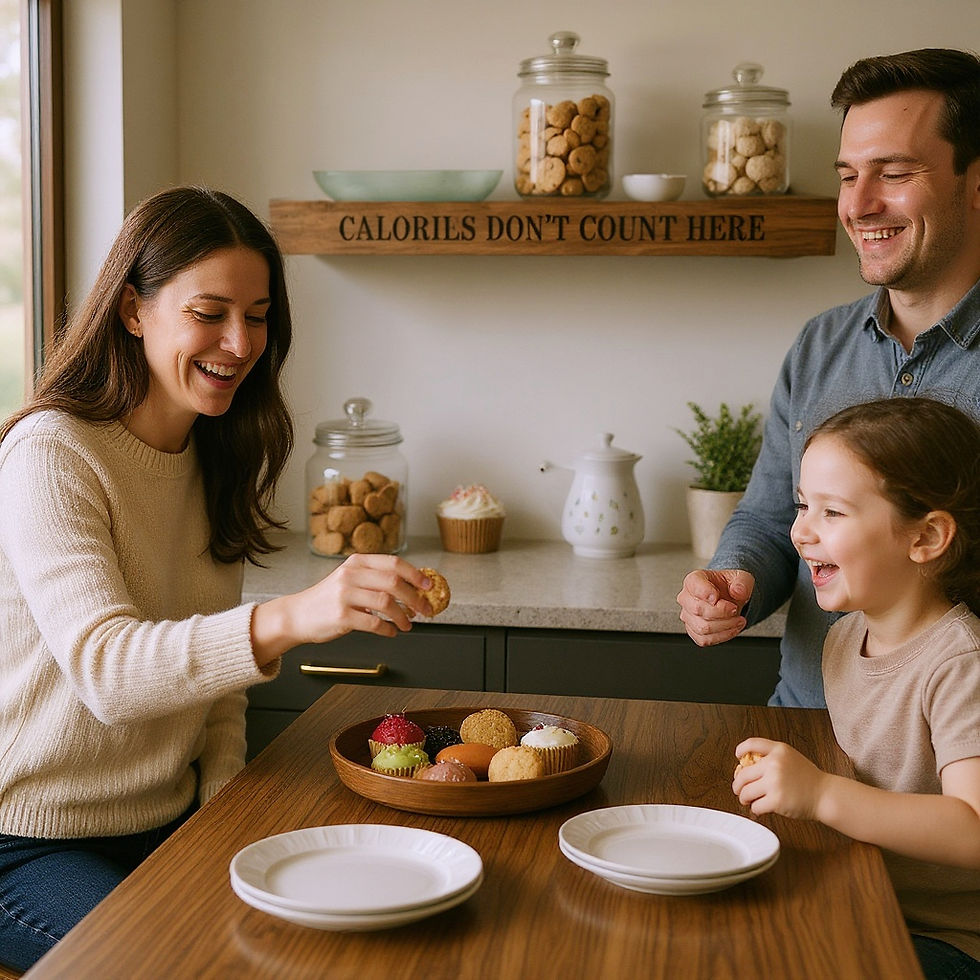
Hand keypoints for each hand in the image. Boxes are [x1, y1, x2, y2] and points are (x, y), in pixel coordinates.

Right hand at [251, 554, 434, 665]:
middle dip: (415, 598)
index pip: (394, 563)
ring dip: (403, 616)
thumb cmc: (328, 599)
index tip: (429, 586)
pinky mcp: (341, 616)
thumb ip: (376, 579)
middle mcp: (350, 574)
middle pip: (394, 582)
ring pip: (386, 602)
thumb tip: (413, 588)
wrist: (297, 615)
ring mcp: (344, 595)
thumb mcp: (350, 580)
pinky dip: (388, 629)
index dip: (415, 574)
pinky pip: (374, 623)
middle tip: (424, 610)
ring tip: (408, 625)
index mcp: (357, 562)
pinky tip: (391, 632)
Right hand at [676, 568, 753, 645]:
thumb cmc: (730, 586)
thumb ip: (742, 582)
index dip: (707, 593)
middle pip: (698, 609)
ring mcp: (688, 616)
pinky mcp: (693, 631)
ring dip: (725, 626)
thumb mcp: (741, 578)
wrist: (730, 599)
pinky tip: (731, 628)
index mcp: (694, 580)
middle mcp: (686, 597)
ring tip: (738, 620)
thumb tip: (738, 592)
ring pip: (702, 627)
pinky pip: (705, 639)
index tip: (719, 597)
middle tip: (735, 609)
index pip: (694, 586)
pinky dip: (722, 636)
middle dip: (722, 612)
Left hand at [732, 737, 828, 820]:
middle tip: (738, 789)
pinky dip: (755, 809)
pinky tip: (760, 807)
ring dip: (744, 798)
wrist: (825, 795)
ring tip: (747, 799)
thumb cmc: (808, 778)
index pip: (752, 744)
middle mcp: (775, 764)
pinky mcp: (776, 801)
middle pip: (742, 774)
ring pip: (746, 792)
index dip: (741, 749)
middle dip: (737, 785)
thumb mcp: (791, 757)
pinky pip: (755, 806)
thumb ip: (771, 756)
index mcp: (779, 750)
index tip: (738, 756)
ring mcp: (775, 782)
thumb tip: (746, 764)